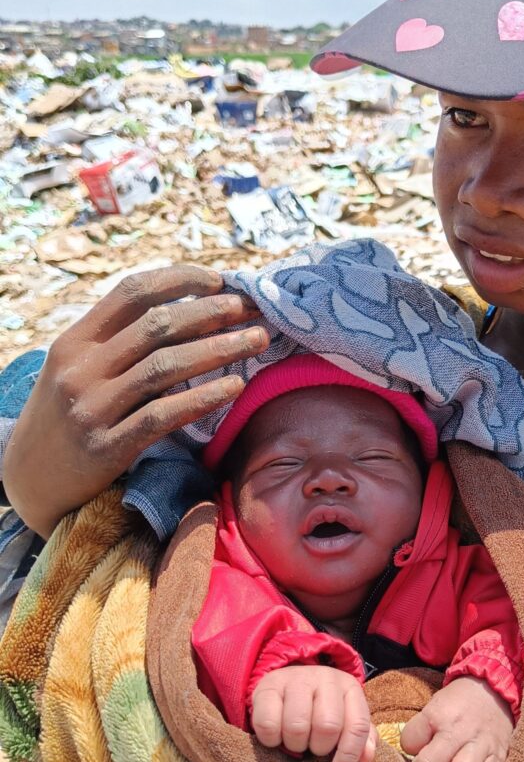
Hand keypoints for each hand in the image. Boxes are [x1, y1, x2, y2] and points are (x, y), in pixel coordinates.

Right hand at [3, 266, 268, 537]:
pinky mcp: (106, 447)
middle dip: (212, 312)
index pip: (132, 291)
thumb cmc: (65, 418)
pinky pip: (163, 415)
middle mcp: (81, 369)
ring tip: (257, 340)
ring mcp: (91, 408)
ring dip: (219, 349)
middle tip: (252, 308)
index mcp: (75, 341)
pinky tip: (235, 387)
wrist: (27, 481)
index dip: (181, 280)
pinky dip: (203, 398)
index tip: (220, 282)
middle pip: (158, 325)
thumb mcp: (74, 370)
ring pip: (166, 366)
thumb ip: (115, 342)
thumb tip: (185, 311)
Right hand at [251, 666, 376, 761]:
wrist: (285, 683)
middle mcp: (325, 678)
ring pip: (297, 726)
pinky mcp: (267, 686)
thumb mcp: (344, 717)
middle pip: (328, 726)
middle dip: (319, 747)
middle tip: (312, 747)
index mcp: (349, 687)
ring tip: (294, 741)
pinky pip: (268, 724)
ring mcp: (295, 679)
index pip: (358, 725)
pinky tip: (275, 736)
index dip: (349, 754)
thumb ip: (360, 738)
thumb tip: (367, 759)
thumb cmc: (319, 708)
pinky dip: (271, 740)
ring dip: (294, 745)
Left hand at [400, 676, 512, 761]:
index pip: (410, 743)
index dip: (409, 758)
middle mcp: (460, 731)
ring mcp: (481, 745)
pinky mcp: (498, 758)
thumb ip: (420, 733)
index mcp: (438, 716)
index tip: (415, 761)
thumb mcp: (432, 708)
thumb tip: (413, 760)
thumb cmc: (456, 704)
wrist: (493, 691)